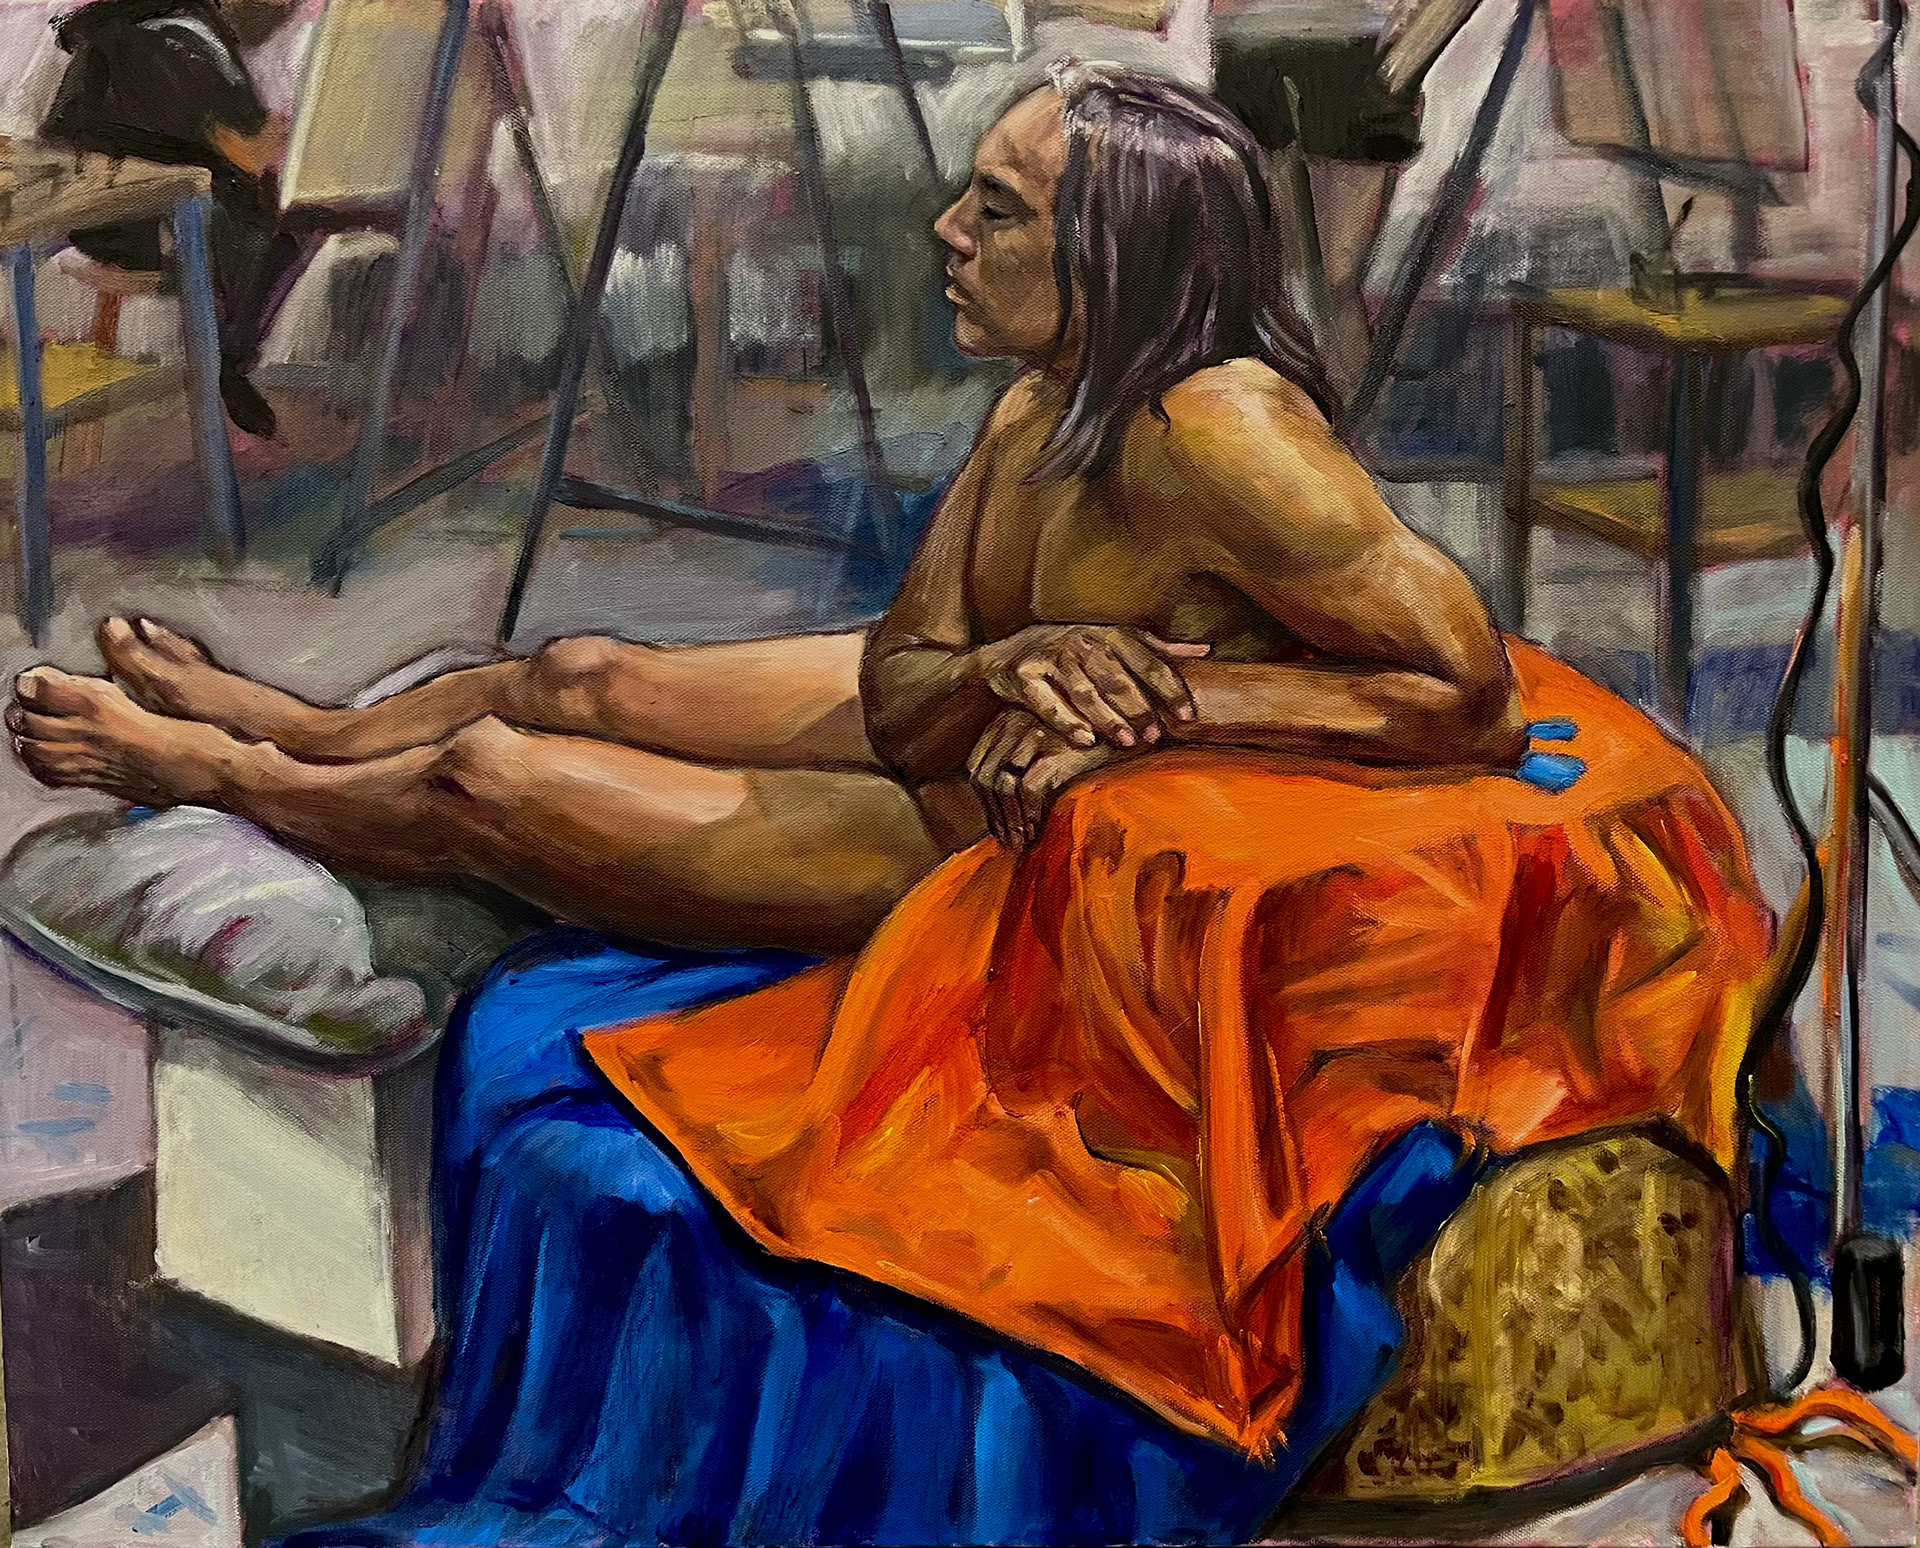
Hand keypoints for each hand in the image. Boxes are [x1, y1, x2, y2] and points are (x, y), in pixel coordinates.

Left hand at [967, 709, 1116, 847]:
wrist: (1141, 730)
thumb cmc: (1099, 743)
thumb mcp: (1054, 744)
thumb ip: (1025, 762)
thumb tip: (998, 808)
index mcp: (1010, 715)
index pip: (979, 763)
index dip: (985, 800)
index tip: (998, 825)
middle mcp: (1017, 719)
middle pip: (986, 775)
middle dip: (995, 815)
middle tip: (1009, 841)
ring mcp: (1037, 732)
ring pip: (1003, 786)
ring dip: (1011, 821)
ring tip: (1023, 842)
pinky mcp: (1059, 748)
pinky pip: (1030, 789)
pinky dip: (1031, 815)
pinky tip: (1040, 832)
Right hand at [977, 625, 1207, 750]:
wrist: (1010, 654)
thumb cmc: (1076, 652)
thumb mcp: (1117, 643)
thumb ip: (1158, 650)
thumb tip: (1206, 650)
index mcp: (1111, 634)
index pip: (1148, 662)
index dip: (1170, 689)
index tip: (1188, 716)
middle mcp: (1082, 641)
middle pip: (1117, 679)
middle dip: (1139, 709)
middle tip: (1155, 737)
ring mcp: (1051, 657)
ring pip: (1085, 692)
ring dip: (1107, 719)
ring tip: (1126, 743)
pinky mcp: (1024, 675)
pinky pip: (1047, 703)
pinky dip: (1066, 722)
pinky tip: (1085, 741)